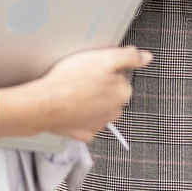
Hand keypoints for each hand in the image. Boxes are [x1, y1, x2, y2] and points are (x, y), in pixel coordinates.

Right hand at [0, 45, 150, 142]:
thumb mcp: (105, 58)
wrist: (44, 104)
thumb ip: (129, 57)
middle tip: (82, 78)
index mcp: (123, 93)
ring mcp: (97, 125)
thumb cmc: (71, 80)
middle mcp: (114, 112)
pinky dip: (79, 117)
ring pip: (99, 109)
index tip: (95, 67)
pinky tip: (71, 108)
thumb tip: (147, 57)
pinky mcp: (82, 133)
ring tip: (74, 91)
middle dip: (100, 86)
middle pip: (111, 94)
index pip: (122, 76)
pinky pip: (84, 124)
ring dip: (91, 102)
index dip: (107, 69)